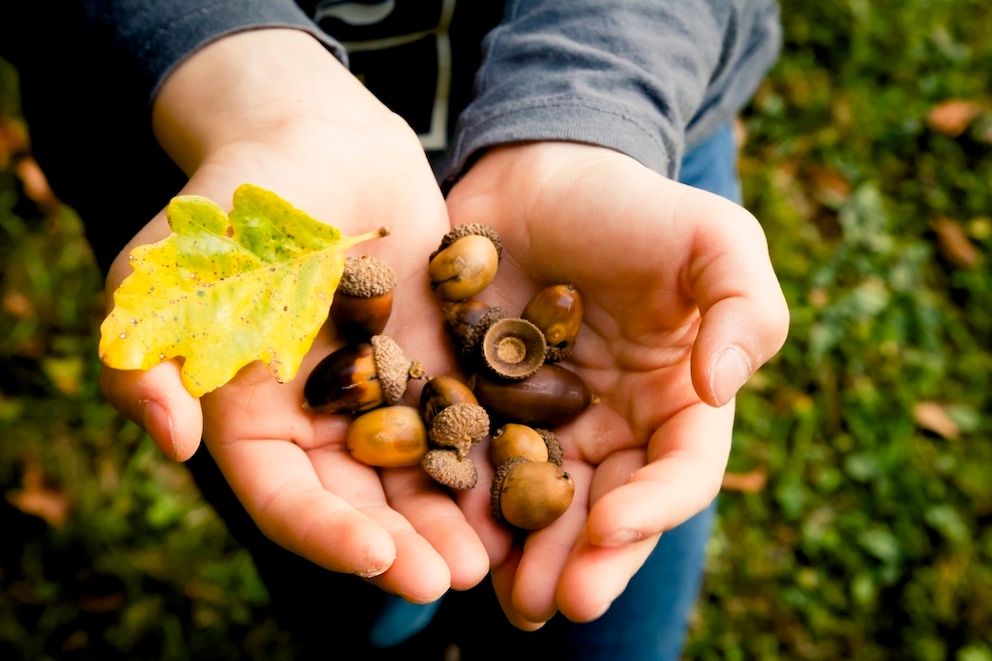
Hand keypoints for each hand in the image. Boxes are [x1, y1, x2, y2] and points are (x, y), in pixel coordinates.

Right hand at [98, 30, 488, 600]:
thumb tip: (172, 439)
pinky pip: (462, 415)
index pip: (284, 496)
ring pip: (416, 472)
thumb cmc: (234, 201)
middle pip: (359, 501)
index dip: (324, 534)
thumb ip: (145, 352)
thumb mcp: (167, 269)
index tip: (376, 560)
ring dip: (450, 517)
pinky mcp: (433, 360)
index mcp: (250, 415)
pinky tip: (526, 482)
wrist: (318, 140)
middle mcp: (318, 418)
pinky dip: (488, 453)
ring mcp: (381, 392)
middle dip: (401, 545)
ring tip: (494, 556)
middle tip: (451, 580)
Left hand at [444, 141, 788, 626]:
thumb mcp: (712, 238)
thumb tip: (721, 389)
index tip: (614, 527)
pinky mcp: (478, 404)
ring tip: (508, 598)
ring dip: (525, 554)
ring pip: (538, 502)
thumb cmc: (632, 205)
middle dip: (583, 560)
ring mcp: (541, 422)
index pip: (678, 471)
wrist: (537, 175)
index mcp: (674, 401)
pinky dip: (464, 502)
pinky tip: (447, 534)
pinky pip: (470, 460)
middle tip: (554, 604)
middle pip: (605, 508)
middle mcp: (610, 427)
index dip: (654, 507)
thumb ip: (744, 307)